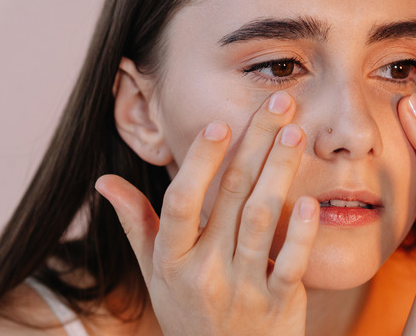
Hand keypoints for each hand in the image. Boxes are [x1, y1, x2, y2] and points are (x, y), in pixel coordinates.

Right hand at [95, 91, 318, 335]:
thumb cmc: (189, 312)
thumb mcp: (156, 274)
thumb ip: (136, 225)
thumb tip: (103, 182)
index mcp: (171, 260)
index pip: (180, 202)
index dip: (199, 161)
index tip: (220, 123)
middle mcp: (204, 272)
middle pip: (230, 196)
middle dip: (255, 143)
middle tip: (279, 103)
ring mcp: (242, 290)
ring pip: (262, 220)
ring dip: (279, 172)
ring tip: (295, 133)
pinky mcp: (277, 305)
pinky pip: (290, 265)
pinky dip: (302, 233)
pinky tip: (312, 200)